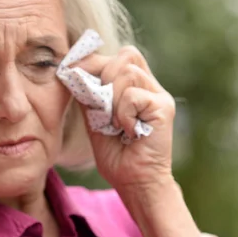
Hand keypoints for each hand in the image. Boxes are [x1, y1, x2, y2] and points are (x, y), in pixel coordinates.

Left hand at [76, 46, 175, 188]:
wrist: (134, 182)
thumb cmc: (116, 154)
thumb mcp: (95, 118)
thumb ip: (89, 93)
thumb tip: (73, 69)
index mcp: (136, 87)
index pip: (119, 56)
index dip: (95, 59)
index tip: (74, 69)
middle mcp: (151, 87)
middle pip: (127, 54)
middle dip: (104, 74)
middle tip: (101, 104)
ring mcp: (159, 96)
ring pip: (128, 72)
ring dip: (113, 98)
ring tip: (116, 122)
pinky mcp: (164, 107)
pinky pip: (133, 95)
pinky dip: (122, 113)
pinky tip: (128, 130)